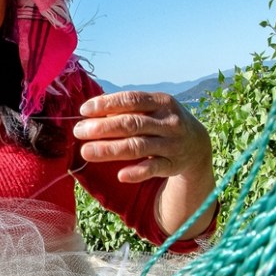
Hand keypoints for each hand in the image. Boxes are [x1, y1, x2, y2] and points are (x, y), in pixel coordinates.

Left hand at [74, 90, 216, 237]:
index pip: (131, 100)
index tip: (84, 110)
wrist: (197, 144)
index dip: (107, 104)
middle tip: (78, 132)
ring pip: (138, 147)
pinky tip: (121, 175)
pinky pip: (153, 168)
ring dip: (110, 150)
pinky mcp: (173, 164)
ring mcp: (172, 144)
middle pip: (131, 124)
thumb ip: (127, 109)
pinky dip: (137, 172)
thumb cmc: (163, 122)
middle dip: (102, 128)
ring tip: (86, 152)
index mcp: (161, 102)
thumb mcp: (152, 108)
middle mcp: (168, 122)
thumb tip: (91, 113)